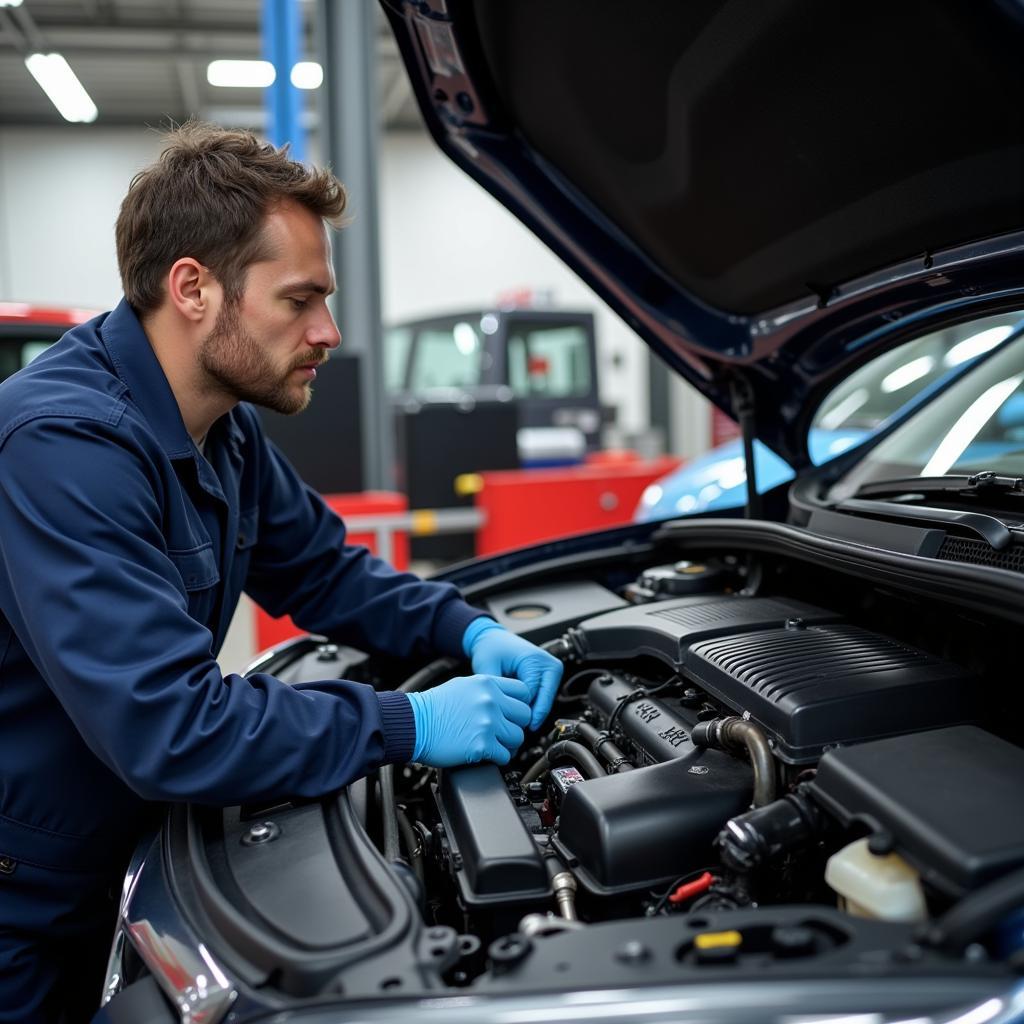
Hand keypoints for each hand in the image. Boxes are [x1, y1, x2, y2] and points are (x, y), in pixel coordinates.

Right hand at [407, 674, 530, 766]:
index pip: (524, 692)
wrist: (413, 724)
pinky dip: (498, 758)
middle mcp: (491, 701)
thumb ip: (486, 691)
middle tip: (504, 732)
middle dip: (515, 725)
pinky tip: (486, 754)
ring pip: (518, 737)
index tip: (512, 714)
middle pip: (525, 715)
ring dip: (508, 744)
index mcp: (487, 683)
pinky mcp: (482, 745)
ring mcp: (488, 723)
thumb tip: (503, 701)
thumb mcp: (462, 685)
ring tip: (495, 745)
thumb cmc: (432, 707)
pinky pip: (505, 755)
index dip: (519, 705)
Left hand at [464, 619, 563, 729]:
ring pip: (543, 703)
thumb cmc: (491, 648)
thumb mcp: (489, 668)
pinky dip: (530, 706)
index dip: (520, 711)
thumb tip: (503, 713)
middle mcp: (550, 665)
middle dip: (529, 716)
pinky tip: (516, 714)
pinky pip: (541, 698)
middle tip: (513, 732)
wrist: (493, 639)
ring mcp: (551, 672)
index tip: (509, 725)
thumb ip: (498, 690)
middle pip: (543, 701)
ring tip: (513, 724)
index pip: (533, 695)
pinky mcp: (548, 678)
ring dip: (530, 713)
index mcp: (537, 660)